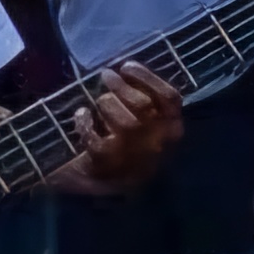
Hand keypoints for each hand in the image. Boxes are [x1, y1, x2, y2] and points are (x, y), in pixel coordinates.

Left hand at [50, 62, 183, 194]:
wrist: (107, 188)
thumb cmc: (127, 146)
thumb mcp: (146, 124)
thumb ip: (144, 99)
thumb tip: (124, 69)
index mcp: (172, 130)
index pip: (170, 98)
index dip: (147, 77)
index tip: (127, 65)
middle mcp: (158, 145)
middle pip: (144, 107)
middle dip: (121, 87)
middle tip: (106, 75)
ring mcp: (133, 157)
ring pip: (125, 123)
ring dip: (107, 105)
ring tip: (98, 102)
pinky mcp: (107, 165)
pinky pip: (95, 138)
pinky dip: (85, 123)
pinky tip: (81, 116)